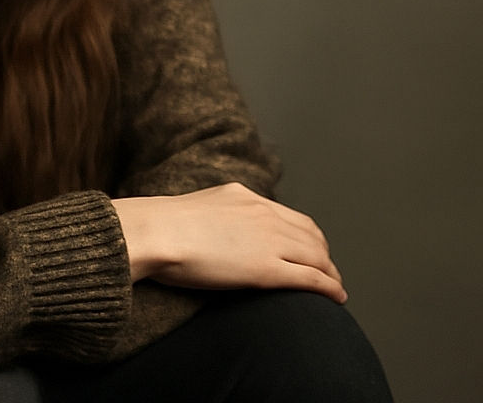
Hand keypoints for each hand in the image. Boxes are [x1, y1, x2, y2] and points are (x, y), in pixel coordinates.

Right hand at [112, 182, 346, 303]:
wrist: (156, 232)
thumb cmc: (162, 226)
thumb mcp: (196, 208)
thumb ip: (215, 215)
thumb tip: (213, 230)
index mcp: (243, 196)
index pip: (289, 215)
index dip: (307, 236)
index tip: (310, 250)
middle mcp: (262, 212)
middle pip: (310, 235)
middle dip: (323, 255)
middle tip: (328, 272)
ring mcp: (267, 240)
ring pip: (316, 256)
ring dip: (331, 273)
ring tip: (335, 287)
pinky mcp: (266, 269)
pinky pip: (310, 278)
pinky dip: (329, 287)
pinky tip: (337, 298)